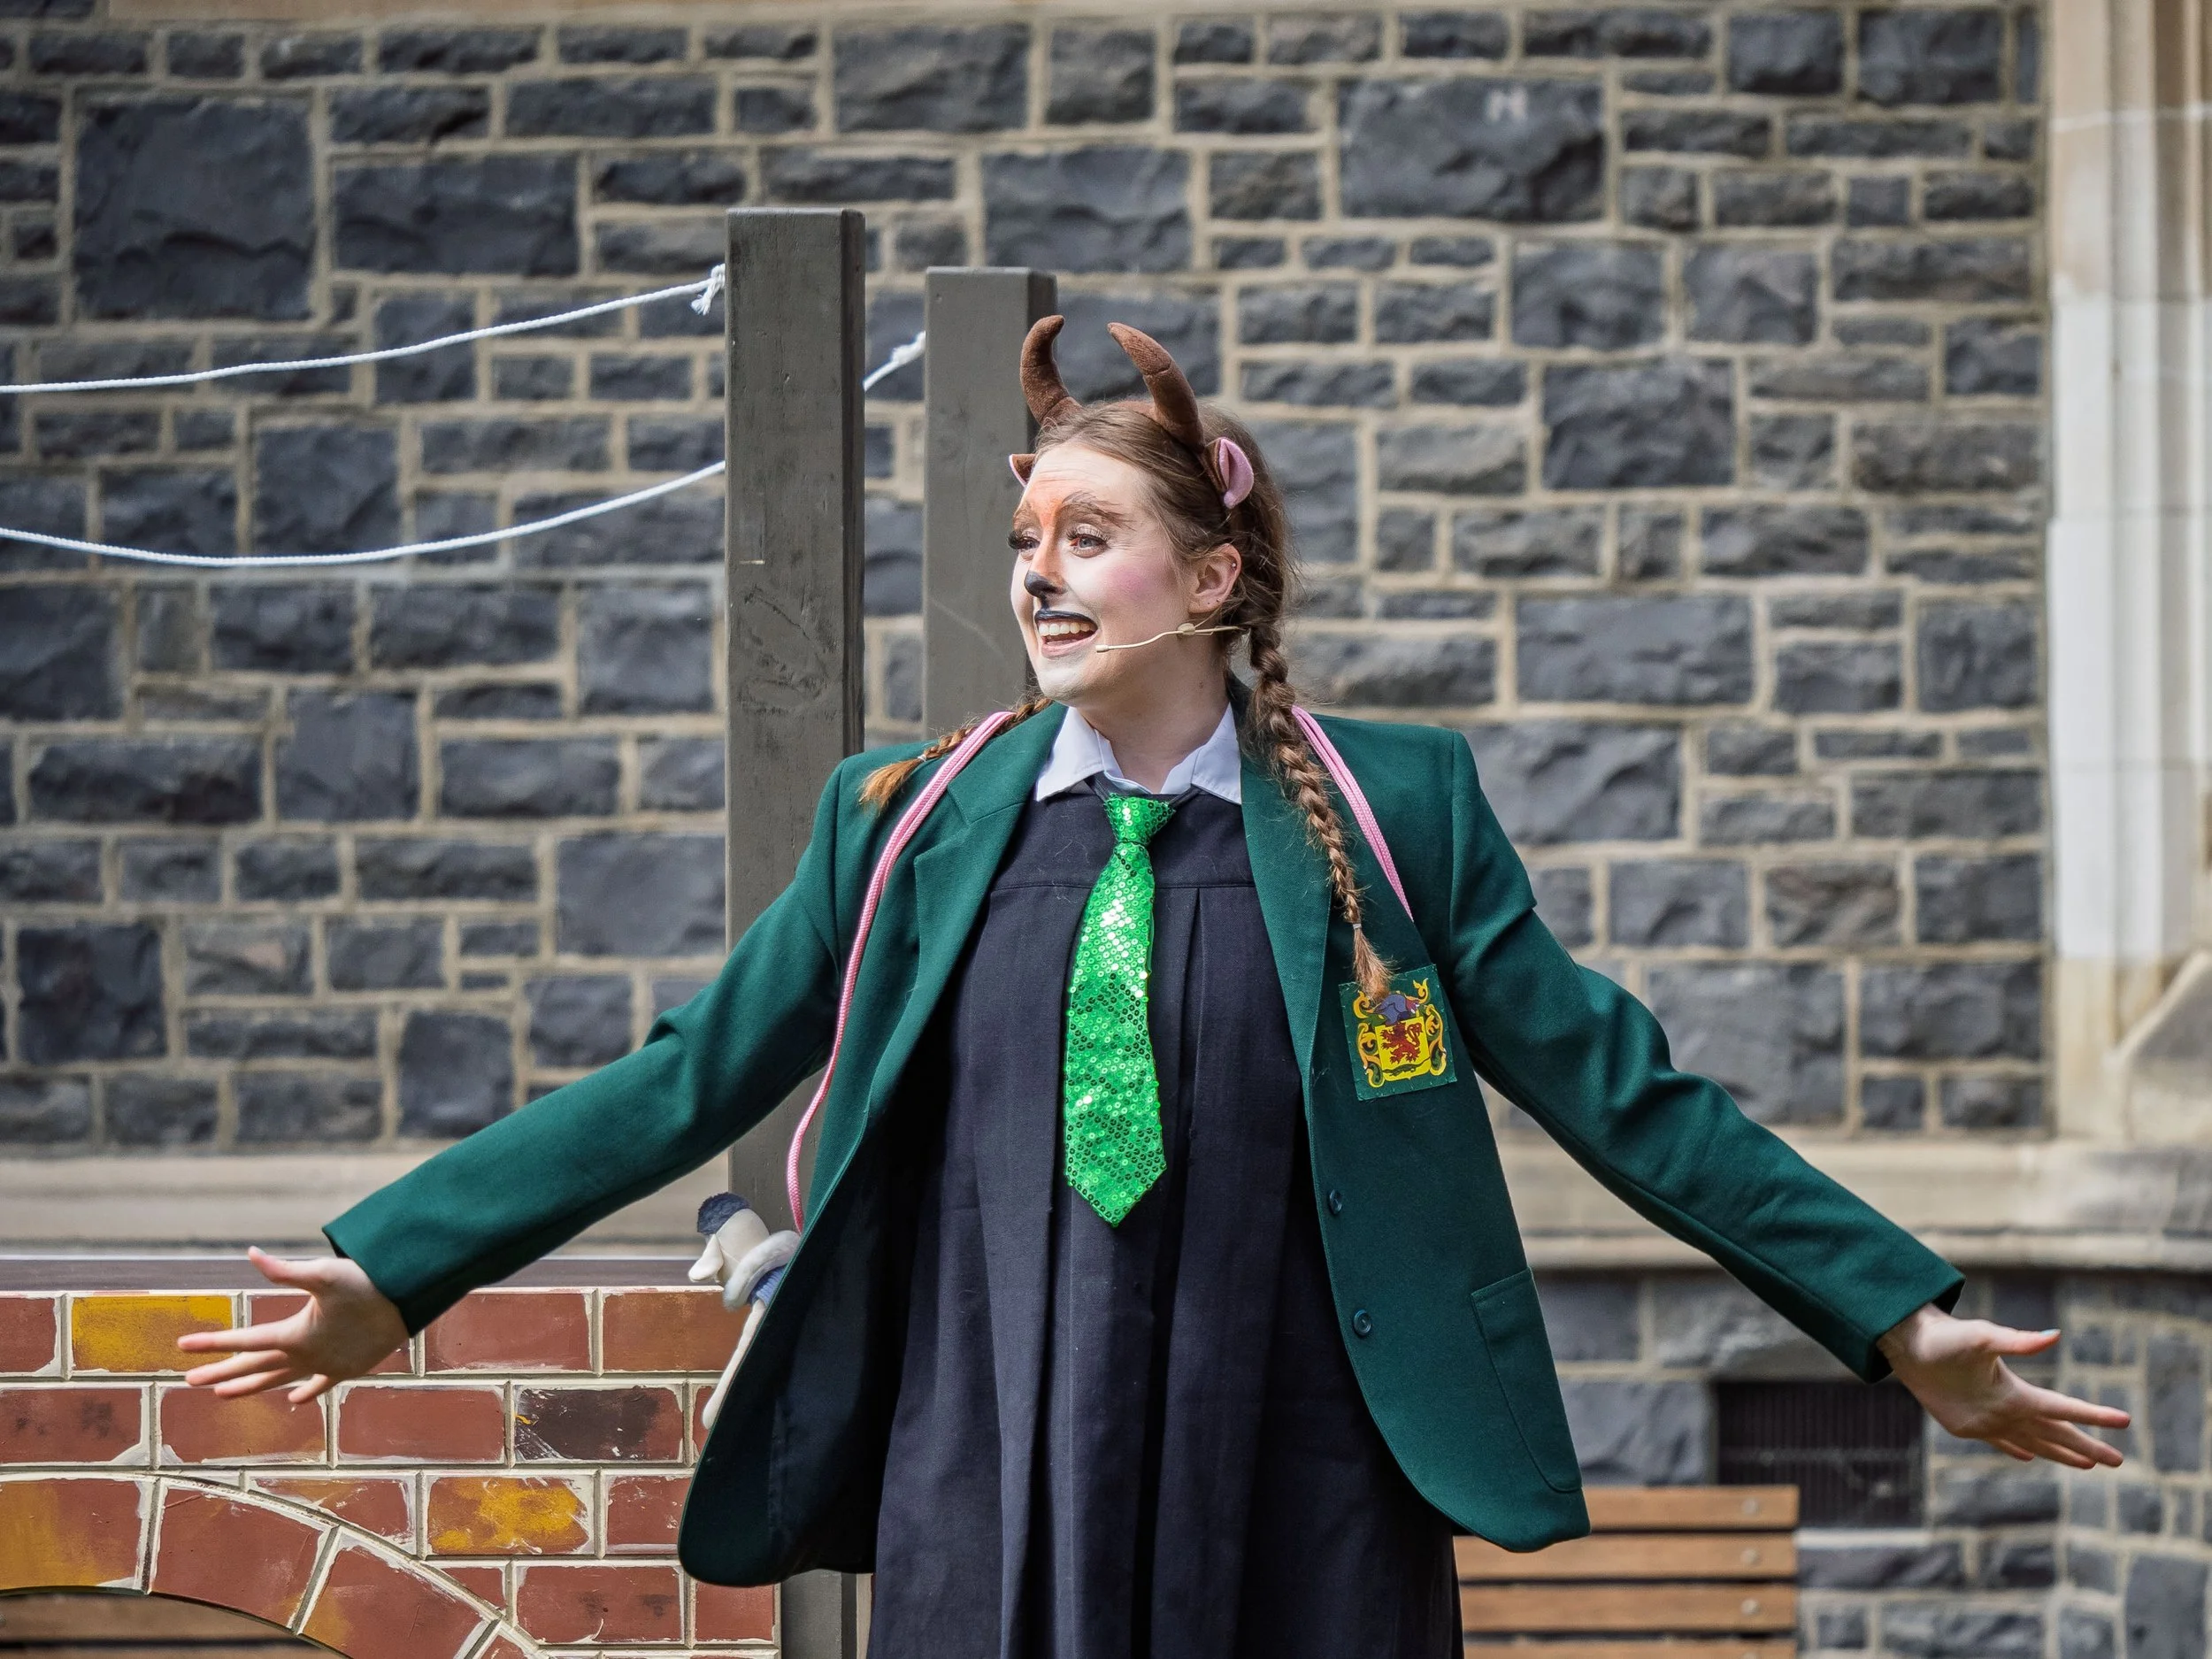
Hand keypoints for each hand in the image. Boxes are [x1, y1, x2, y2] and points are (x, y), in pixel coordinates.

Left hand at [176, 1247, 409, 1404]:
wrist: (408, 1302)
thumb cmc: (367, 1282)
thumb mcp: (324, 1272)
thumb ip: (284, 1269)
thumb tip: (250, 1254)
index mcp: (295, 1335)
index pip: (244, 1341)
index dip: (212, 1342)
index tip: (183, 1346)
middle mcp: (305, 1357)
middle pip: (255, 1367)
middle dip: (221, 1371)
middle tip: (189, 1381)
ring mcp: (325, 1366)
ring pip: (278, 1381)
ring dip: (250, 1386)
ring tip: (222, 1394)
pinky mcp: (346, 1368)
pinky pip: (318, 1386)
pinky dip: (304, 1393)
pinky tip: (292, 1400)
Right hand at [1877, 1303, 2128, 1467]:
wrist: (1902, 1346)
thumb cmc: (1945, 1336)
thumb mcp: (1983, 1334)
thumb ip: (2019, 1340)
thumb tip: (2053, 1336)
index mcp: (2010, 1397)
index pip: (2061, 1409)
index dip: (2094, 1415)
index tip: (2124, 1422)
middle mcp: (1999, 1417)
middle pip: (2052, 1435)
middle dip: (2086, 1447)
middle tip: (2118, 1460)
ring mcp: (1981, 1426)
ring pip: (2030, 1443)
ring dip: (2059, 1452)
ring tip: (2087, 1464)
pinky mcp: (1964, 1426)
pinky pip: (2002, 1442)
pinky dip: (2020, 1448)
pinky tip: (2029, 1455)